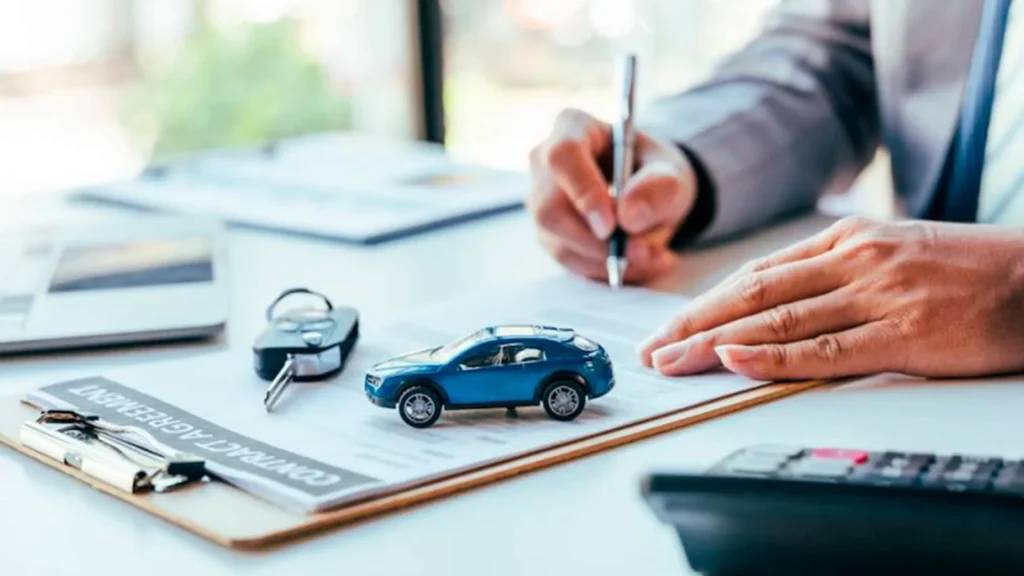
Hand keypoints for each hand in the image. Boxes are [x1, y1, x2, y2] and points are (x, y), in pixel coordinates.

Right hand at [528, 109, 696, 282]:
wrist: (651, 195)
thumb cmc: (656, 173)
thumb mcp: (671, 174)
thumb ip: (657, 188)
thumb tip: (627, 216)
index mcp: (573, 128)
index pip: (563, 157)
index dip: (583, 193)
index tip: (611, 226)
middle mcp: (545, 162)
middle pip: (549, 209)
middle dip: (596, 241)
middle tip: (640, 252)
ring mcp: (541, 200)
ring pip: (558, 242)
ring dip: (607, 260)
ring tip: (652, 257)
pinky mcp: (549, 233)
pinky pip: (569, 261)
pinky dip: (605, 270)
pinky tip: (637, 263)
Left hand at [637, 217, 1023, 379]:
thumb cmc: (972, 272)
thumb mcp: (896, 253)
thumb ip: (839, 273)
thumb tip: (783, 302)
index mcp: (848, 240)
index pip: (757, 273)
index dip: (706, 302)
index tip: (670, 326)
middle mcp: (853, 261)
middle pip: (752, 294)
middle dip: (694, 323)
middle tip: (652, 350)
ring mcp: (876, 294)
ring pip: (776, 319)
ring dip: (715, 342)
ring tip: (673, 361)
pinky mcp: (903, 333)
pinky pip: (823, 349)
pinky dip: (771, 355)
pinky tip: (732, 360)